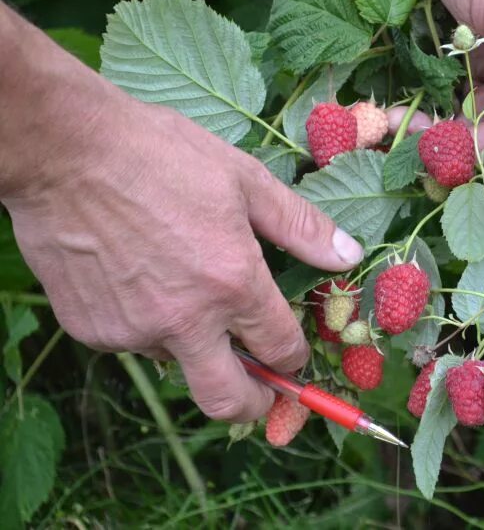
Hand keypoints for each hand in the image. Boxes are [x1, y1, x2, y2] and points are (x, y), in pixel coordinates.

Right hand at [2, 83, 362, 422]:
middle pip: (228, 400)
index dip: (294, 357)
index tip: (290, 352)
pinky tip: (137, 278)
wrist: (63, 149)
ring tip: (180, 287)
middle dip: (254, 404)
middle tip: (259, 390)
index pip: (281, 349)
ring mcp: (133, 330)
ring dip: (191, 344)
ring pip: (177, 363)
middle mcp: (185, 320)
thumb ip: (300, 227)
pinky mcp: (91, 330)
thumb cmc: (160, 155)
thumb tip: (348, 256)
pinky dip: (146, 324)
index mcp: (233, 284)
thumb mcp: (243, 179)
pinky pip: (132, 343)